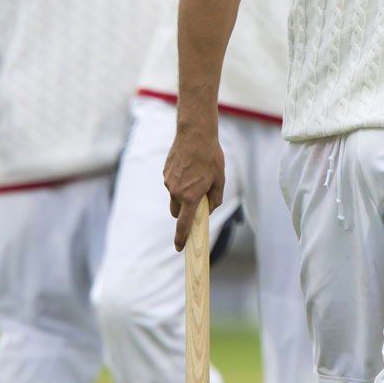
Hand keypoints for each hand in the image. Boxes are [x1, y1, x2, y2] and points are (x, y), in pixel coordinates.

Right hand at [163, 126, 224, 251]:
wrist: (195, 134)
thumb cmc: (210, 157)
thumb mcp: (219, 179)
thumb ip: (214, 199)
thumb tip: (208, 209)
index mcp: (191, 196)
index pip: (184, 224)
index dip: (181, 238)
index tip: (179, 248)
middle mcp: (176, 191)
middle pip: (177, 212)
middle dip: (184, 212)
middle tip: (197, 200)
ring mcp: (168, 182)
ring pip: (174, 197)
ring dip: (183, 194)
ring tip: (196, 175)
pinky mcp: (165, 173)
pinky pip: (171, 184)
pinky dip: (179, 182)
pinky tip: (189, 167)